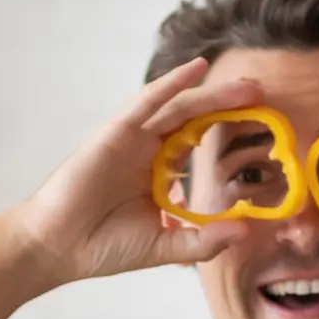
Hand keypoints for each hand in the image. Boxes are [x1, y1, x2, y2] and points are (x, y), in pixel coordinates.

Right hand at [5, 57, 256, 285]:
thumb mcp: (164, 247)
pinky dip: (170, 85)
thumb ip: (203, 240)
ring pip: (177, 107)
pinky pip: (146, 104)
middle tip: (260, 93)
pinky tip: (196, 71)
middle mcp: (146, 151)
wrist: (58, 248)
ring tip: (244, 84)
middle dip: (226, 104)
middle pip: (193, 119)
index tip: (261, 125)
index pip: (198, 143)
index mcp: (158, 173)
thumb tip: (245, 231)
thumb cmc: (102, 246)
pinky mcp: (115, 134)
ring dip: (210, 93)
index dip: (226, 130)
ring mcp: (131, 140)